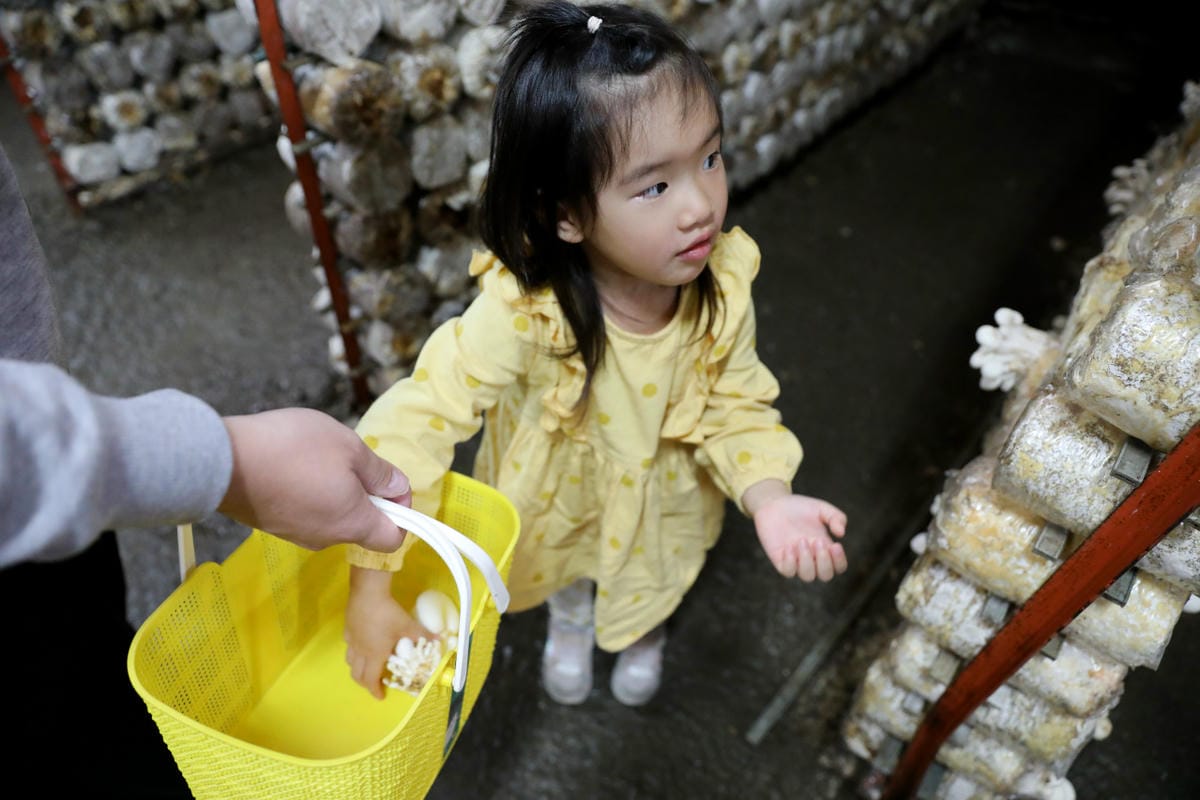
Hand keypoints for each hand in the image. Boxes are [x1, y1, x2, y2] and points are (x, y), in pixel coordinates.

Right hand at [217, 408, 411, 551]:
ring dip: (334, 491)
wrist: (222, 461)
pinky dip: (307, 493)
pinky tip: (292, 466)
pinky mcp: (272, 526)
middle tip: (348, 459)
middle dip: (364, 494)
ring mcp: (296, 535)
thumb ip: (379, 472)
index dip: (401, 513)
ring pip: (331, 517)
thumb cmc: (295, 449)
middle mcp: (327, 539)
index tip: (389, 484)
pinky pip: (304, 513)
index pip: (393, 540)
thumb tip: (399, 488)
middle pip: (361, 525)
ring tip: (316, 458)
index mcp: (353, 524)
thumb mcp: (349, 447)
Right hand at [345, 567, 435, 698]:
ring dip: (358, 669)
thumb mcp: (408, 625)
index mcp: (375, 655)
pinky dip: (355, 653)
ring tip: (367, 667)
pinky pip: (349, 648)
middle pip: (357, 675)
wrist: (367, 593)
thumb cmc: (388, 613)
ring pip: (350, 662)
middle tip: (374, 684)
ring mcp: (352, 641)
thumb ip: (423, 635)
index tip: (380, 696)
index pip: (370, 680)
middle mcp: (360, 652)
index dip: (374, 690)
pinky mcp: (347, 630)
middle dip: (365, 683)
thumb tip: (439, 640)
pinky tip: (362, 645)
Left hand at [744, 480, 847, 580]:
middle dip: (824, 561)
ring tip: (801, 540)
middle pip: (825, 576)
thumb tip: (841, 533)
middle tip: (818, 541)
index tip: (836, 545)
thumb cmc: (800, 508)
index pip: (838, 567)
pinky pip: (788, 572)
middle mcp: (812, 558)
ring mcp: (796, 561)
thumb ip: (836, 517)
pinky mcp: (780, 561)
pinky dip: (790, 562)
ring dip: (807, 560)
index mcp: (825, 549)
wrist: (774, 504)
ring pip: (807, 576)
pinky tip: (789, 547)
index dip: (839, 561)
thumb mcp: (822, 508)